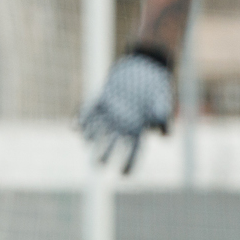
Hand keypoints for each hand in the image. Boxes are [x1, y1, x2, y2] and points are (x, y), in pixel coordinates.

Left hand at [78, 48, 173, 173]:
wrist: (146, 64)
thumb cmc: (157, 85)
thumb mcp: (164, 99)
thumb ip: (164, 115)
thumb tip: (165, 134)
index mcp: (138, 129)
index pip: (134, 152)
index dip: (130, 164)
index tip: (123, 174)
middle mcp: (122, 124)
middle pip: (112, 144)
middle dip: (103, 155)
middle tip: (97, 164)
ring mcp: (111, 112)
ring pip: (98, 129)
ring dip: (91, 137)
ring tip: (86, 142)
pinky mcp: (103, 98)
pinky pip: (89, 110)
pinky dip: (81, 118)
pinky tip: (73, 127)